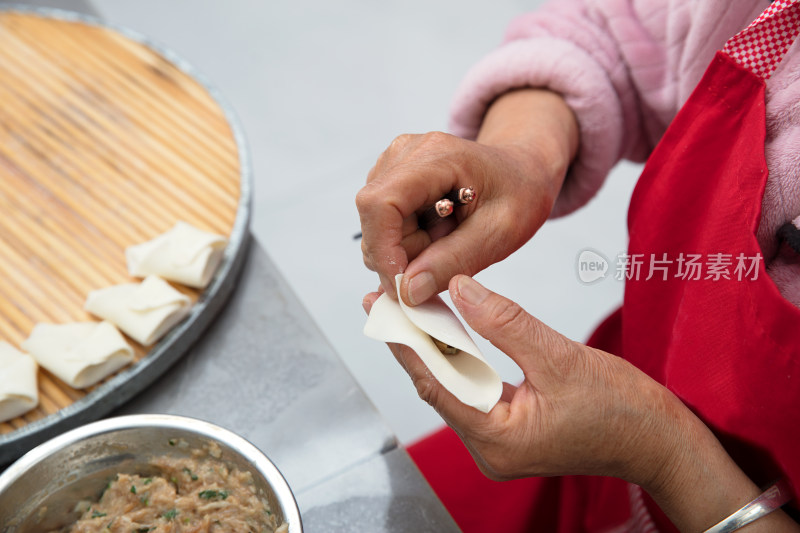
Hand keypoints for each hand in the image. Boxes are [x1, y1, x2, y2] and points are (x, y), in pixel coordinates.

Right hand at [356, 89, 578, 305]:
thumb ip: (453, 261)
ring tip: (449, 237)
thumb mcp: (500, 233)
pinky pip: (382, 225)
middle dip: (404, 254)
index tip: (405, 285)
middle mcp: (405, 152)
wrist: (521, 171)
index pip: (380, 204)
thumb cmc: (518, 194)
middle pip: (375, 220)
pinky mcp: (390, 178)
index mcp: (436, 156)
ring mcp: (394, 162)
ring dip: (408, 248)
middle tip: (449, 252)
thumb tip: (407, 290)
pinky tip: (437, 230)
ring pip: (376, 227)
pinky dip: (407, 240)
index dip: (383, 250)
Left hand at [365, 274, 669, 483]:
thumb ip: (505, 323)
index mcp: (497, 440)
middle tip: (384, 303)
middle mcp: (490, 447)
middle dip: (412, 341)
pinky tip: (448, 331)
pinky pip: (474, 388)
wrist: (660, 443)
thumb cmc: (623, 412)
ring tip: (408, 309)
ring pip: (454, 385)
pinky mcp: (512, 429)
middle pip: (438, 385)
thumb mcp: (560, 359)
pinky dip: (461, 357)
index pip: (436, 382)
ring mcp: (500, 441)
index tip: (379, 308)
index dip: (406, 341)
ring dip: (435, 347)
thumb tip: (460, 288)